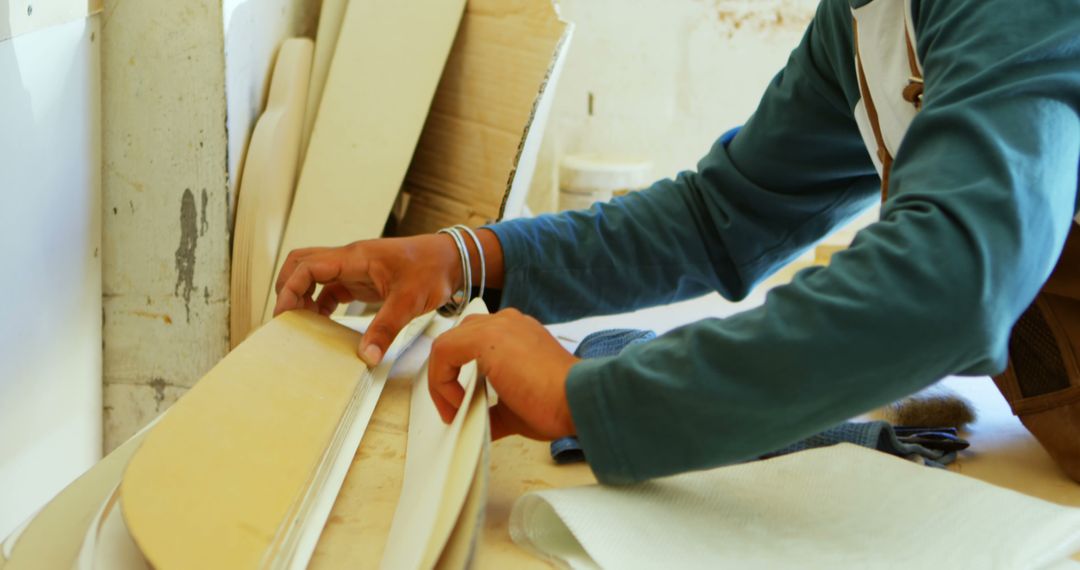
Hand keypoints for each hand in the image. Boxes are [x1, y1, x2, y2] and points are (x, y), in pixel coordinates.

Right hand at [273, 235, 461, 364]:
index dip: (290, 289)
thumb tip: (367, 356)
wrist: (452, 260)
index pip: (307, 266)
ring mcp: (355, 269)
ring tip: (304, 325)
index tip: (285, 315)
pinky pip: (331, 289)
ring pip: (314, 277)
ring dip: (304, 297)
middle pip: (302, 264)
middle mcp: (350, 259)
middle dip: (288, 289)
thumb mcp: (410, 300)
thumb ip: (386, 327)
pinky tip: (324, 324)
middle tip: (288, 319)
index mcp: (355, 257)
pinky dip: (321, 305)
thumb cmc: (432, 269)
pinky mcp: (362, 280)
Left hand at [428, 308, 579, 439]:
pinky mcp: (487, 338)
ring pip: (447, 344)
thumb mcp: (516, 407)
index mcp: (517, 332)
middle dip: (447, 374)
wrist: (577, 399)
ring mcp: (498, 326)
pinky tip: (458, 402)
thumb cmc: (558, 402)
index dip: (459, 373)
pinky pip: (444, 352)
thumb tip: (478, 422)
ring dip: (442, 379)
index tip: (462, 403)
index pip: (474, 341)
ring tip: (451, 407)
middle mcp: (507, 322)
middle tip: (451, 405)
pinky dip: (442, 380)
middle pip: (458, 339)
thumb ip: (493, 407)